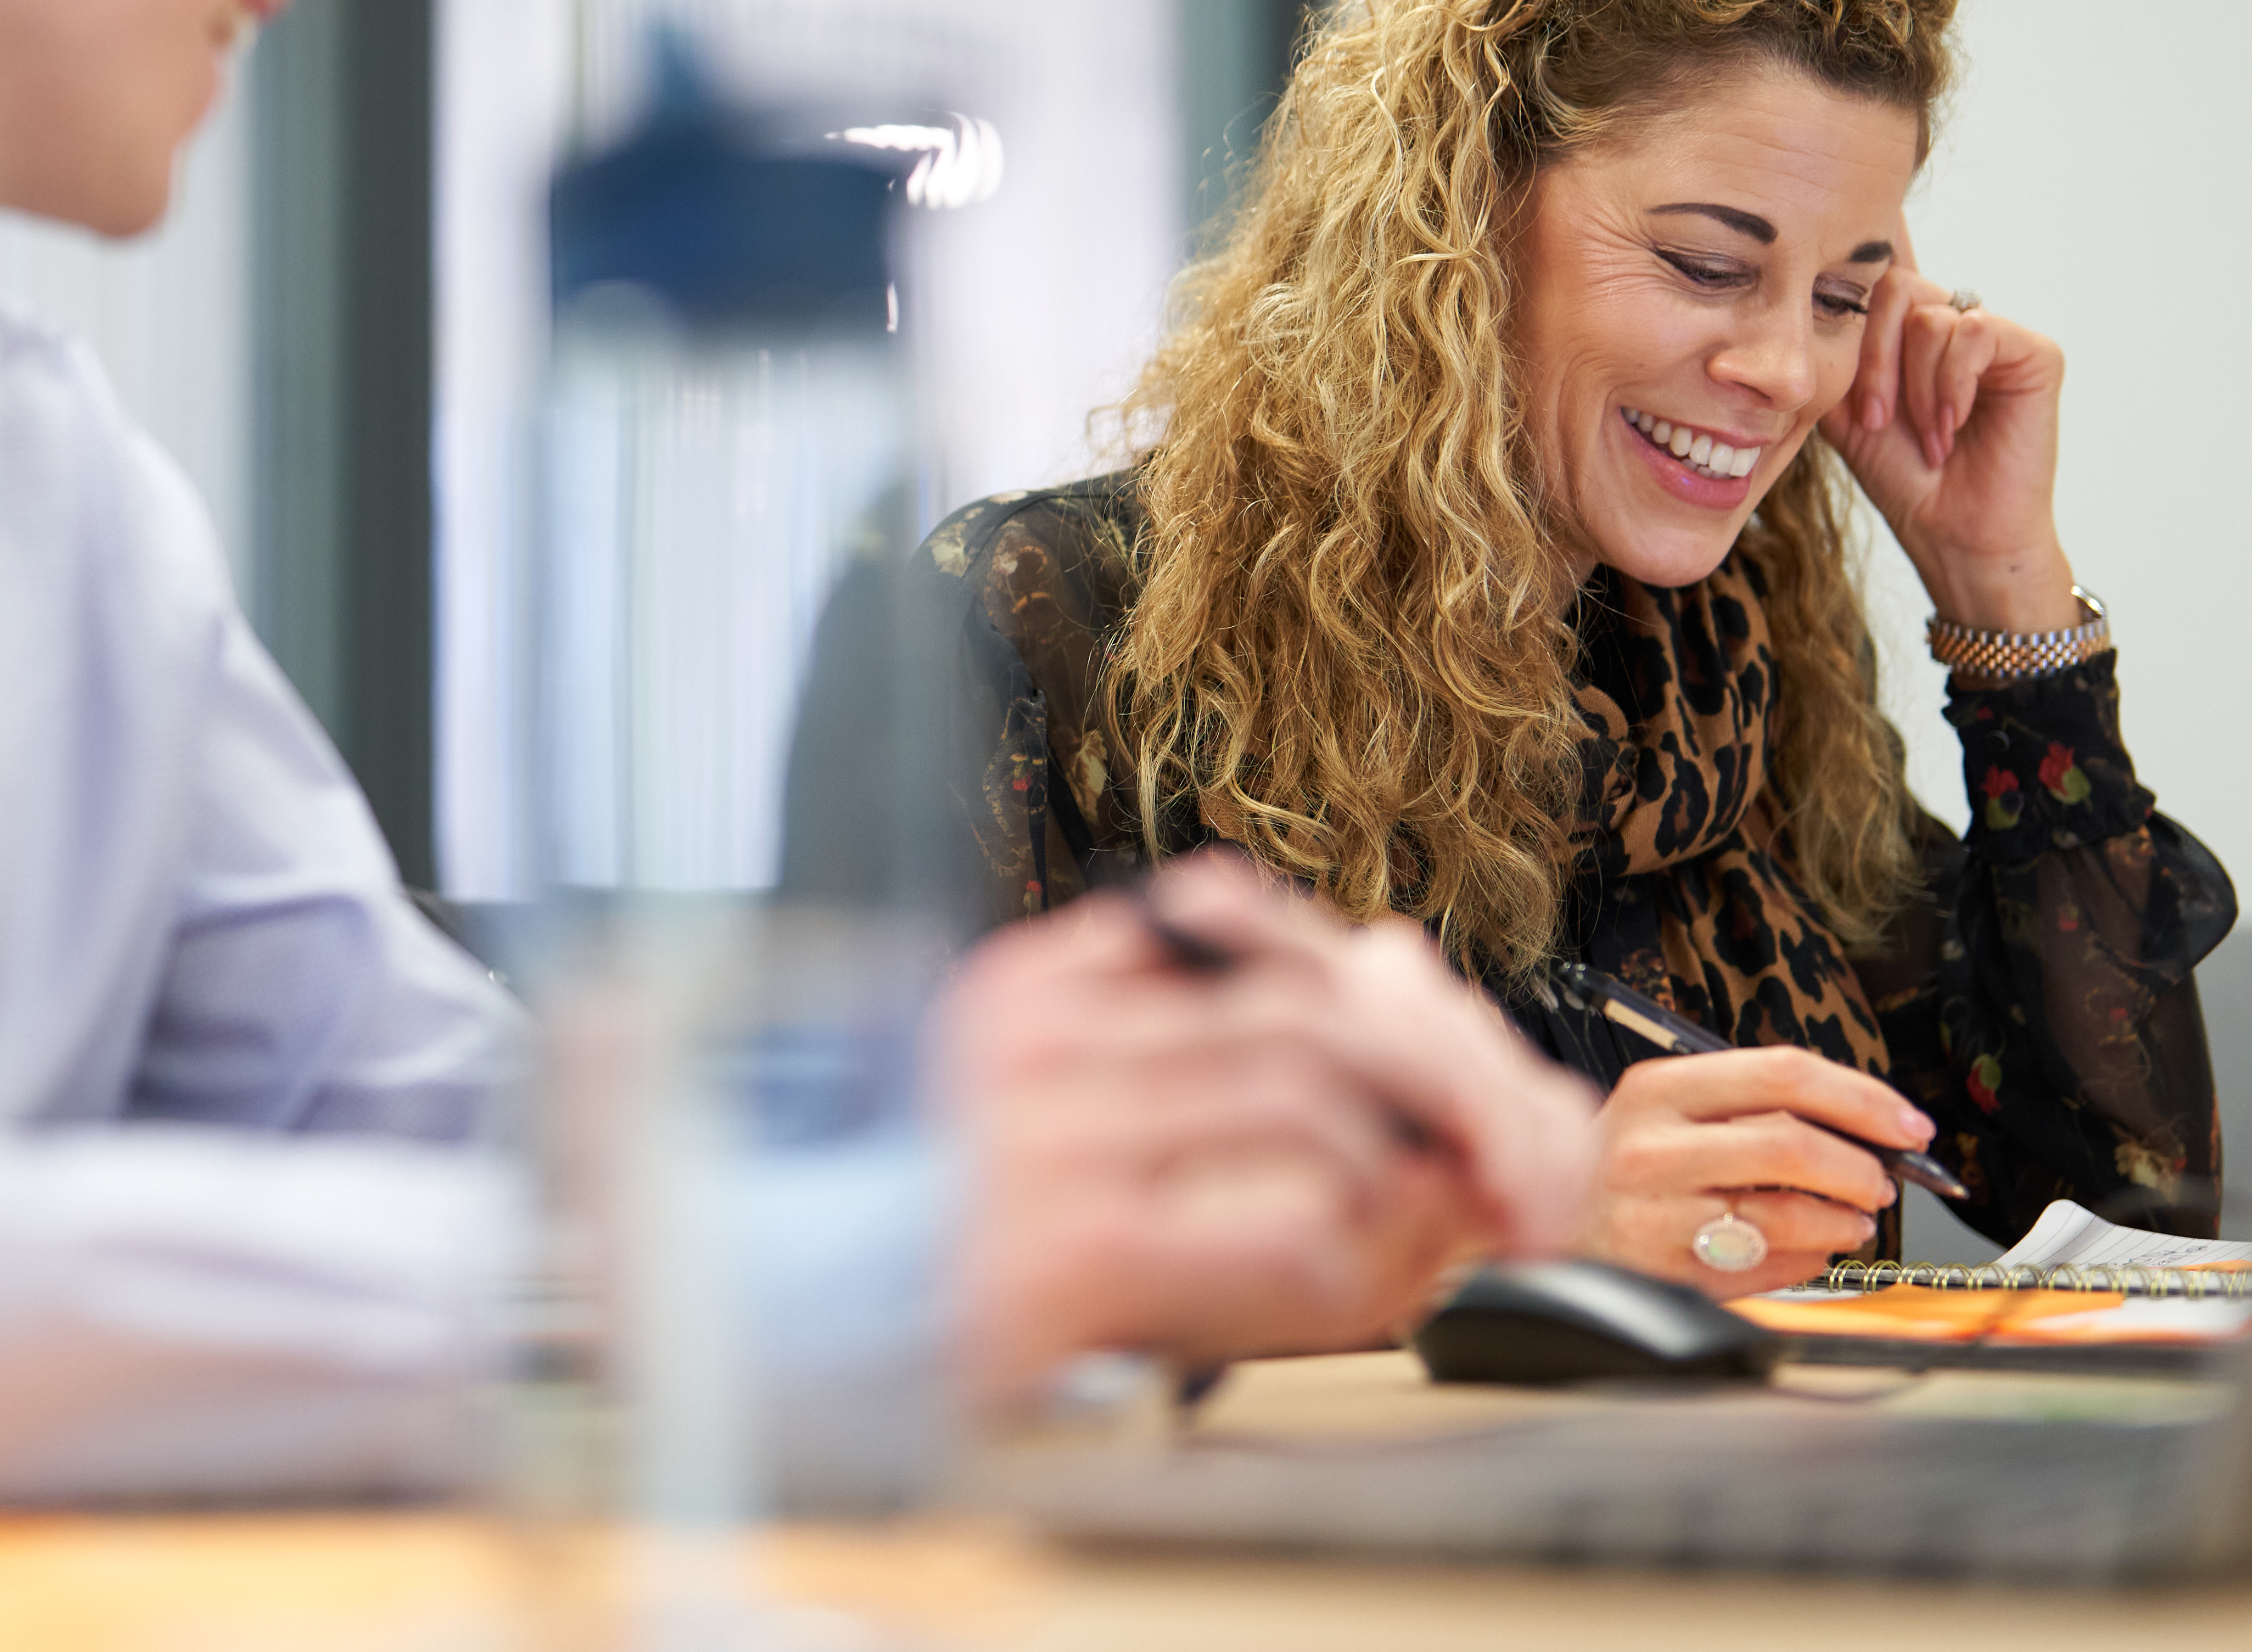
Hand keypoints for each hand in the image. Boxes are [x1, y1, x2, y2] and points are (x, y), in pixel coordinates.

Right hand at [939, 853, 1598, 1409]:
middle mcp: (1039, 1039)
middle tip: (1476, 1139)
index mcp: (1024, 987)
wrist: (775, 1327)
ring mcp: (1052, 1137)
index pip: (1231, 924)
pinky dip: (1346, 1256)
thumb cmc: (910, 1230)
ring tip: (1422, 1211)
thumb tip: (1325, 1027)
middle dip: (1417, 1073)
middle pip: (1296, 1008)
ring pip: (1302, 1098)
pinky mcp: (1075, 1250)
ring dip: (1397, 1159)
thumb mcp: (1002, 1100)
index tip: (1415, 1044)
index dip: (1351, 982)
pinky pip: (1274, 1226)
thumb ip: (1134, 1053)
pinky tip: (1344, 1284)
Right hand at [1586, 1046, 1927, 1298]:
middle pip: (1792, 1143)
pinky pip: (1765, 1267)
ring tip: (1853, 1220)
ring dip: (1843, 1220)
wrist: (1544, 1223)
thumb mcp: (1665, 1111)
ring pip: (1786, 1213)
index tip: (1908, 1124)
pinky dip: (1809, 1260)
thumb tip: (1859, 1127)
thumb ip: (1748, 1108)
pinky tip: (1811, 1251)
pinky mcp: (1665, 1271)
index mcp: (1660, 1089)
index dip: (1862, 1098)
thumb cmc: (1618, 1165)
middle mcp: (1653, 1145)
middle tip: (1882, 1181)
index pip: (1783, 1073)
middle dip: (1861, 1166)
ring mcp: (1655, 1213)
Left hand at [1820, 236, 2078, 632]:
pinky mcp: (2035, 353)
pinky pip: (1975, 331)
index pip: (1874, 283)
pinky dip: (1952, 382)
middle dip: (1874, 360)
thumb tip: (1806, 302)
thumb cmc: (1904, 478)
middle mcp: (1953, 324)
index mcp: (1909, 332)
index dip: (1856, 322)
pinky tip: (1953, 425)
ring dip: (1915, 387)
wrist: (1954, 533)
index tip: (1856, 391)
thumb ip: (1832, 353)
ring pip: (1929, 315)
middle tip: (1877, 420)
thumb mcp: (1844, 409)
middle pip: (1893, 287)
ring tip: (1929, 437)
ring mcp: (1995, 336)